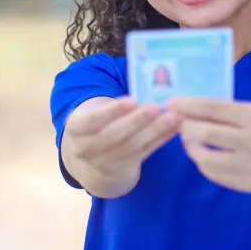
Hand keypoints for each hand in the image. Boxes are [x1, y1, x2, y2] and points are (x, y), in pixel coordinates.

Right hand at [63, 97, 179, 183]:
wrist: (94, 157)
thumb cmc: (98, 123)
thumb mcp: (94, 112)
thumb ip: (112, 104)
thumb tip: (144, 81)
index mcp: (76, 129)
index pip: (92, 121)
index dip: (111, 111)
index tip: (132, 100)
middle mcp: (87, 149)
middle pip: (112, 135)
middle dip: (136, 121)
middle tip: (155, 107)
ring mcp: (105, 162)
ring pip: (131, 146)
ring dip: (154, 130)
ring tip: (172, 116)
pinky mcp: (125, 168)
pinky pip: (145, 153)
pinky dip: (161, 139)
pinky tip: (174, 127)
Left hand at [166, 97, 250, 192]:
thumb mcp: (246, 110)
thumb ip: (219, 110)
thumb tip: (181, 107)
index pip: (215, 109)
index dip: (189, 106)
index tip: (170, 103)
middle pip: (208, 135)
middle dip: (186, 128)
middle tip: (177, 123)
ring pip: (208, 160)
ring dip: (191, 148)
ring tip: (188, 140)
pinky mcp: (250, 184)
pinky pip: (216, 175)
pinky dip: (203, 163)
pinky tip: (203, 155)